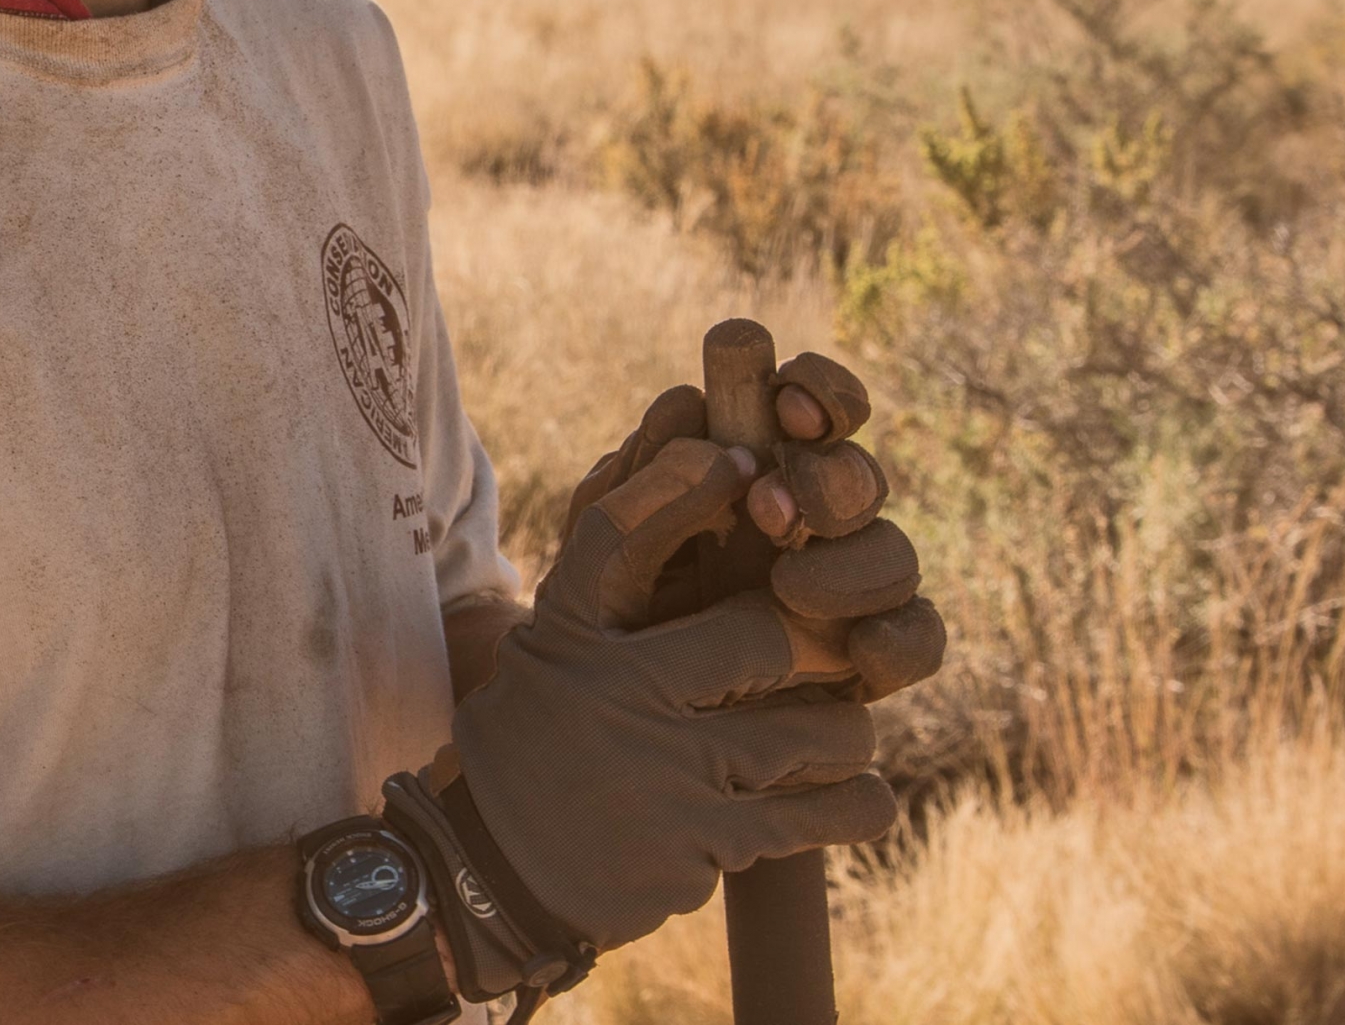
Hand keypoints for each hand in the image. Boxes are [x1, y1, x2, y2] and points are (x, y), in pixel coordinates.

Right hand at [382, 435, 899, 1001]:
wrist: (485, 882)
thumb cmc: (529, 746)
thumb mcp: (548, 653)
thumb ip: (610, 587)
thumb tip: (688, 474)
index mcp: (570, 637)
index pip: (622, 530)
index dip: (684, 484)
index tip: (738, 462)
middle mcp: (617, 697)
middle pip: (762, 636)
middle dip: (819, 636)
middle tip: (836, 642)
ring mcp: (666, 778)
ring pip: (815, 729)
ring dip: (843, 727)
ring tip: (837, 731)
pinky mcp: (703, 850)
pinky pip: (822, 814)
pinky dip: (856, 801)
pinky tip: (859, 795)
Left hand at [551, 353, 942, 703]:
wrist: (618, 732)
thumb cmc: (612, 613)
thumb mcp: (608, 542)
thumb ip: (642, 475)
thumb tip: (686, 399)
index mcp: (756, 468)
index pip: (811, 406)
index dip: (819, 391)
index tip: (789, 402)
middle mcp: (815, 520)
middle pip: (859, 477)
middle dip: (829, 480)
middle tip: (772, 506)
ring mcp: (850, 588)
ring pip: (892, 551)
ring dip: (847, 561)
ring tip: (787, 585)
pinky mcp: (869, 660)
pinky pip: (916, 637)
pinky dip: (897, 639)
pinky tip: (859, 648)